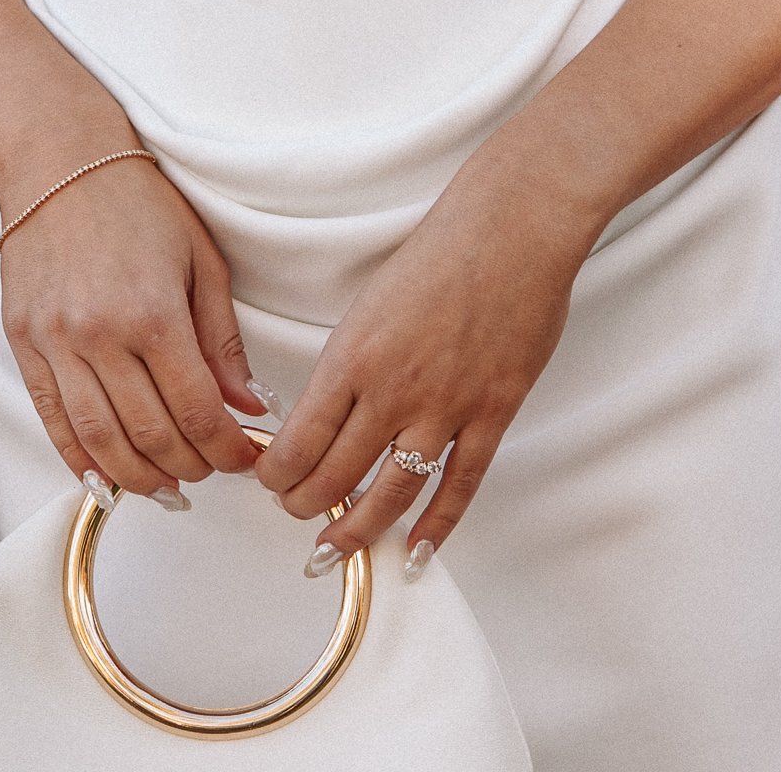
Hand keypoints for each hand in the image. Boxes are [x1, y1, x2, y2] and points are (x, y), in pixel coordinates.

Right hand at [0, 145, 263, 504]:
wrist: (58, 159)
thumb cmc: (140, 202)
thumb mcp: (201, 260)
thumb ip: (223, 340)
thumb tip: (249, 405)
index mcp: (153, 313)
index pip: (198, 411)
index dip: (228, 449)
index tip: (246, 458)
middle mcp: (100, 336)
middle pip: (150, 436)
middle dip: (190, 468)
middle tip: (211, 473)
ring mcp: (54, 343)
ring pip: (99, 441)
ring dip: (139, 478)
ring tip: (167, 489)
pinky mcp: (22, 344)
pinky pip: (52, 421)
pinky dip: (80, 461)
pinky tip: (107, 479)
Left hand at [252, 172, 591, 569]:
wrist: (511, 228)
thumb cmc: (440, 251)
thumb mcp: (370, 302)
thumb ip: (352, 361)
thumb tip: (329, 409)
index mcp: (353, 357)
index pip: (299, 441)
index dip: (277, 474)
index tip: (269, 480)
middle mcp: (393, 391)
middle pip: (336, 477)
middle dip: (305, 508)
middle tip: (296, 516)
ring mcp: (446, 407)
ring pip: (392, 495)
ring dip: (359, 532)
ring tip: (337, 552)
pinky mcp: (492, 413)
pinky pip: (460, 485)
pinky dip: (437, 526)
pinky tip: (417, 551)